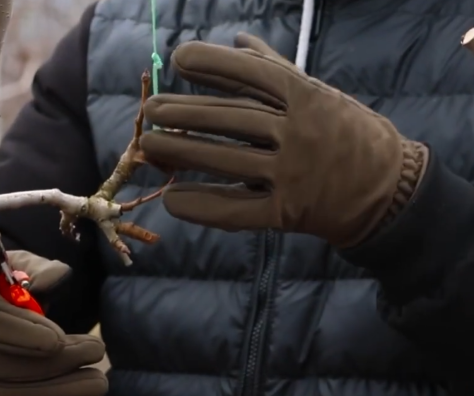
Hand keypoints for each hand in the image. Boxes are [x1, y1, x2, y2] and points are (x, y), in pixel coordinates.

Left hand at [139, 33, 427, 247]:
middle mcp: (301, 133)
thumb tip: (239, 40)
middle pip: (232, 120)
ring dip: (183, 153)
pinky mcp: (287, 213)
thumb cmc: (347, 133)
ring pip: (228, 161)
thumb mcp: (319, 94)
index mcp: (308, 98)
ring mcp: (294, 175)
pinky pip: (238, 210)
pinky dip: (203, 205)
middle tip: (150, 111)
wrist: (389, 190)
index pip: (254, 75)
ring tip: (149, 145)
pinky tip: (172, 199)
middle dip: (185, 113)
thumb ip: (276, 69)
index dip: (214, 64)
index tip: (177, 58)